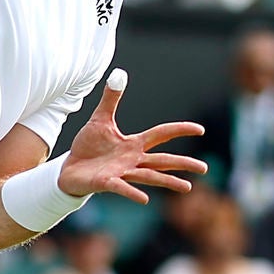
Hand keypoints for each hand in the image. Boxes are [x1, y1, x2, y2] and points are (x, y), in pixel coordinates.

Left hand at [56, 78, 206, 208]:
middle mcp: (132, 160)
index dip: (180, 130)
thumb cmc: (87, 146)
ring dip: (168, 181)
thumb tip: (118, 74)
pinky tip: (145, 199)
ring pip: (149, 176)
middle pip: (162, 160)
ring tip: (187, 187)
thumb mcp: (100, 119)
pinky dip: (132, 192)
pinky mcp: (106, 183)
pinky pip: (121, 187)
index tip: (200, 130)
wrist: (69, 168)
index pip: (162, 135)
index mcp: (134, 144)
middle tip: (204, 168)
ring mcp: (121, 172)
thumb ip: (111, 99)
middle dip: (183, 163)